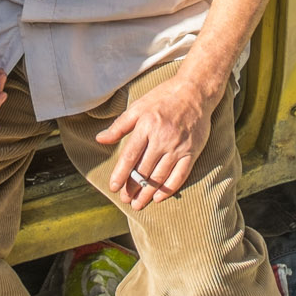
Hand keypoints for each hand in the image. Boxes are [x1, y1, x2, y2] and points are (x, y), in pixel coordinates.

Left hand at [95, 74, 221, 209]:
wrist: (195, 92)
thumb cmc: (163, 98)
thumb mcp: (138, 107)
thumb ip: (119, 126)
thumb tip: (100, 139)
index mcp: (146, 126)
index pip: (130, 156)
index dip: (120, 174)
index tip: (113, 187)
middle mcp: (162, 138)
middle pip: (144, 170)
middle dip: (132, 188)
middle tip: (125, 199)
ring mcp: (178, 146)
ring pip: (160, 176)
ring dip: (148, 193)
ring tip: (138, 203)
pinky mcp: (192, 152)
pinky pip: (180, 175)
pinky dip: (168, 189)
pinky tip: (159, 198)